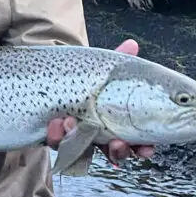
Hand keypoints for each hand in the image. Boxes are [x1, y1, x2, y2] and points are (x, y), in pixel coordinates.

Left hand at [46, 39, 155, 166]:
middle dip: (118, 151)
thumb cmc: (87, 75)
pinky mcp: (56, 137)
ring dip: (81, 140)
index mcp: (120, 122)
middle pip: (114, 153)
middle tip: (117, 143)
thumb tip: (132, 44)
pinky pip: (57, 143)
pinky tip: (56, 122)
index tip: (146, 149)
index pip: (137, 140)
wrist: (49, 76)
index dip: (143, 148)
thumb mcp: (104, 68)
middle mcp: (100, 134)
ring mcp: (77, 137)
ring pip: (83, 150)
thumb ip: (118, 59)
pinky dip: (57, 135)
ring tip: (75, 124)